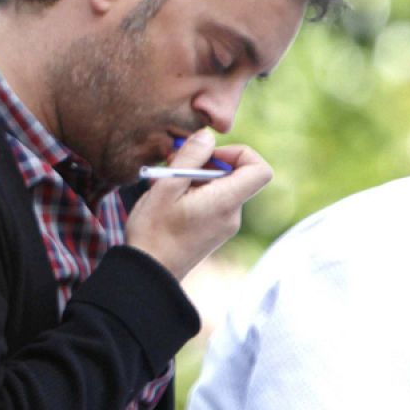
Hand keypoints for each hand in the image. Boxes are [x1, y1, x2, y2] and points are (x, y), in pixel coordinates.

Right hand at [125, 129, 272, 279]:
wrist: (149, 273)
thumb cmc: (153, 231)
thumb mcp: (165, 187)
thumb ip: (190, 158)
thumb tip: (208, 136)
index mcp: (225, 202)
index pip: (260, 169)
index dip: (239, 153)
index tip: (209, 155)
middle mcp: (232, 214)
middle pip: (236, 175)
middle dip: (206, 164)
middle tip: (173, 164)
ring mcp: (225, 225)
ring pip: (221, 187)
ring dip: (195, 179)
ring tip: (164, 185)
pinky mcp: (215, 231)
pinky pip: (213, 202)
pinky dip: (194, 193)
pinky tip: (168, 200)